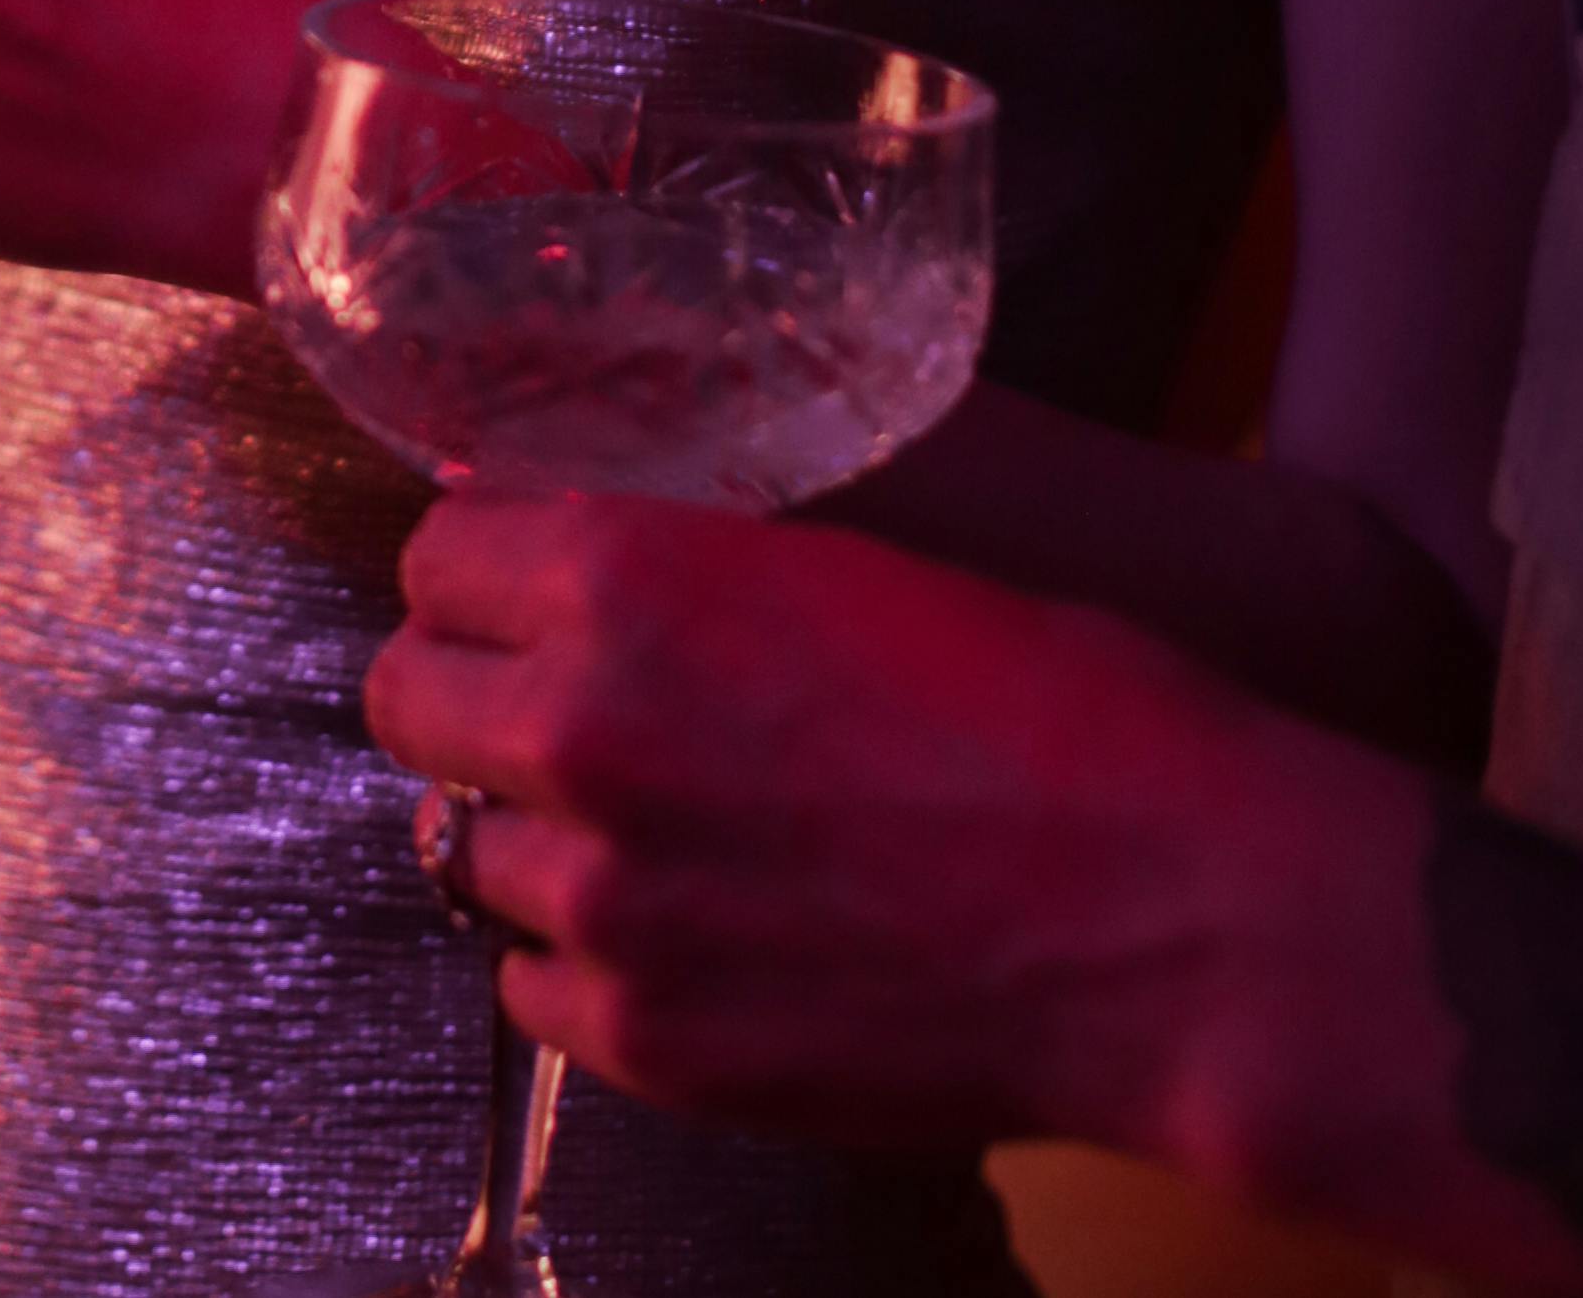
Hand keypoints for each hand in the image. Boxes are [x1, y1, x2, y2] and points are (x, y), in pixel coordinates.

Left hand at [366, 495, 1401, 1162]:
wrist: (1175, 916)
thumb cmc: (1060, 703)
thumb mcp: (864, 550)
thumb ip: (696, 547)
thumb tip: (584, 538)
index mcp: (634, 574)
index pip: (442, 547)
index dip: (488, 561)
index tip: (523, 580)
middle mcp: (584, 730)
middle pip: (408, 692)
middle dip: (469, 682)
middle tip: (546, 696)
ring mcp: (606, 904)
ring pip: (456, 846)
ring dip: (528, 823)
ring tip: (633, 821)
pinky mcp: (647, 1045)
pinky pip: (527, 983)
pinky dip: (581, 954)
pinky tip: (680, 926)